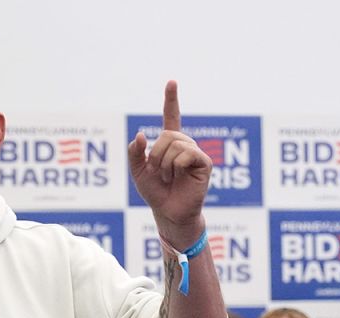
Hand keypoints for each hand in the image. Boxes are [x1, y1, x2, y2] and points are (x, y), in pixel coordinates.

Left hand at [127, 81, 211, 247]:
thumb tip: (142, 134)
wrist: (168, 213)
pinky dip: (177, 164)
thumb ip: (135, 152)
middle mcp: (185, 145)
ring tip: (168, 177)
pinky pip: (188, 153)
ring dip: (165, 162)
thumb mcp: (137, 171)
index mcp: (170, 144)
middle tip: (157, 172)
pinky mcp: (204, 164)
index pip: (172, 117)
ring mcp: (195, 153)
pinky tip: (178, 176)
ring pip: (176, 144)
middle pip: (168, 134)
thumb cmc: (155, 193)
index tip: (172, 82)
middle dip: (156, 154)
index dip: (171, 100)